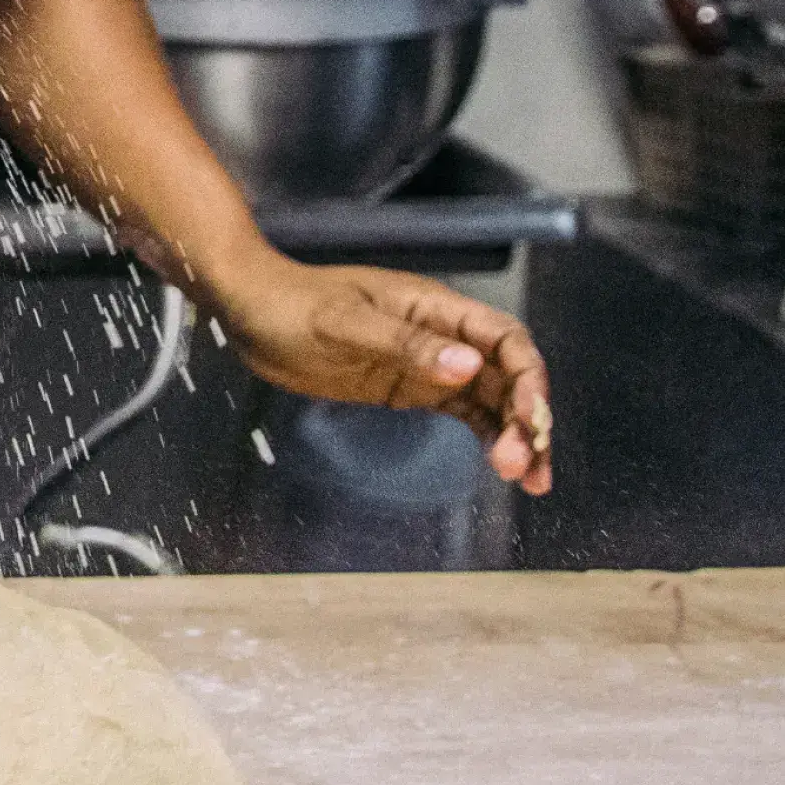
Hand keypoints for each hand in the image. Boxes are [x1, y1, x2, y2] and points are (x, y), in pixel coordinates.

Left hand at [209, 256, 553, 494]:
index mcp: (434, 307)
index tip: (533, 420)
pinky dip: (489, 437)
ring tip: (528, 480)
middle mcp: (442, 334)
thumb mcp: (343, 323)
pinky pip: (466, 412)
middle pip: (507, 375)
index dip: (529, 378)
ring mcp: (430, 363)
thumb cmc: (292, 304)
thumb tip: (467, 364)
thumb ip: (405, 344)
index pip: (504, 339)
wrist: (251, 313)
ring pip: (493, 399)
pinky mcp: (412, 389)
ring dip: (516, 435)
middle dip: (526, 418)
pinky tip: (503, 467)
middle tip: (524, 465)